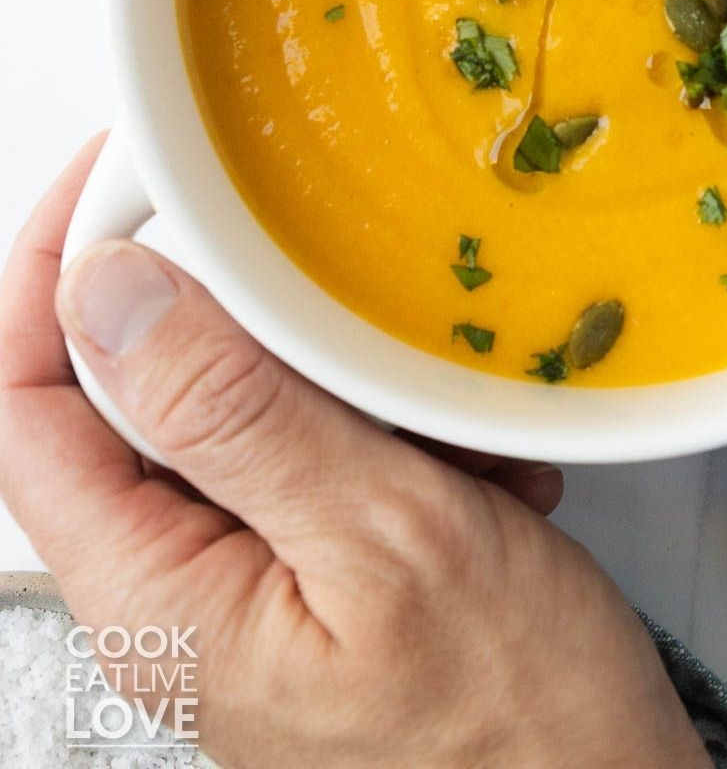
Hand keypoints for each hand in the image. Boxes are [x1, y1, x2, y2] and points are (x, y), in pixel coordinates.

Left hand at [0, 139, 706, 768]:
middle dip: (250, 331)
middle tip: (338, 308)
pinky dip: (396, 434)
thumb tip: (108, 294)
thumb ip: (237, 418)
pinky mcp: (315, 568)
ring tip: (442, 434)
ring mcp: (248, 580)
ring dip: (347, 392)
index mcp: (156, 597)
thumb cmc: (512, 724)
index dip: (52, 276)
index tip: (118, 180)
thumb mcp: (386, 539)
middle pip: (138, 394)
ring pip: (242, 411)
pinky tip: (471, 477)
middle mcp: (180, 591)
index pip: (27, 405)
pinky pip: (318, 451)